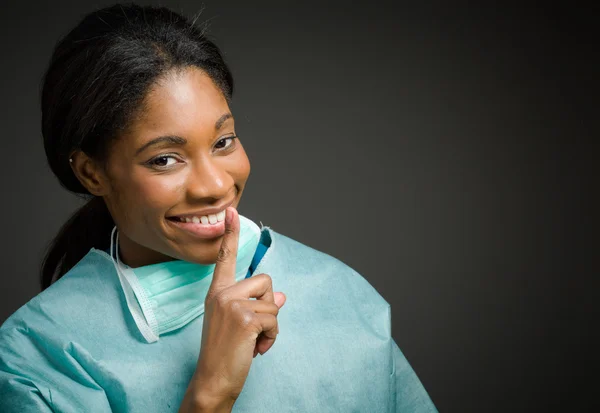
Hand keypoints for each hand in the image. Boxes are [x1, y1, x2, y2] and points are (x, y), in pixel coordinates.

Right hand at [180, 207, 285, 411]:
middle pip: (265, 281)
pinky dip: (272, 339)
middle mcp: (222, 294)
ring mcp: (231, 304)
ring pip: (273, 303)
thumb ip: (256, 305)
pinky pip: (275, 320)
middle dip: (268, 306)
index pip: (225, 258)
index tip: (231, 211)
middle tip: (252, 329)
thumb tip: (282, 297)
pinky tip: (256, 349)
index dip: (230, 234)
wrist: (213, 380)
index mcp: (217, 293)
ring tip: (252, 341)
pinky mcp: (245, 317)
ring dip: (270, 326)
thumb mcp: (239, 324)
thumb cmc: (225, 353)